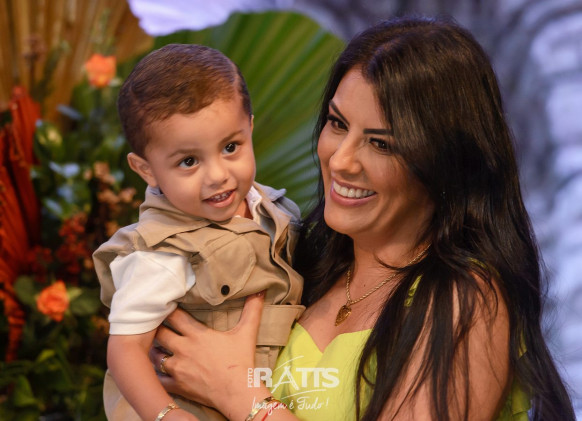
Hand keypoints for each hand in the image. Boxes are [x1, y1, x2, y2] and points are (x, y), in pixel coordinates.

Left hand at [150, 292, 264, 412]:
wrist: (238, 392)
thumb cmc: (241, 362)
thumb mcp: (247, 333)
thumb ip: (252, 310)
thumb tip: (260, 291)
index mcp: (197, 334)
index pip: (174, 316)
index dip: (167, 310)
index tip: (166, 307)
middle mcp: (183, 348)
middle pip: (159, 333)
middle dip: (156, 329)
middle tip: (155, 326)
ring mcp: (178, 368)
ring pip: (154, 355)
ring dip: (154, 350)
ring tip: (155, 346)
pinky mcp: (177, 385)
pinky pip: (157, 379)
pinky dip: (154, 375)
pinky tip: (156, 371)